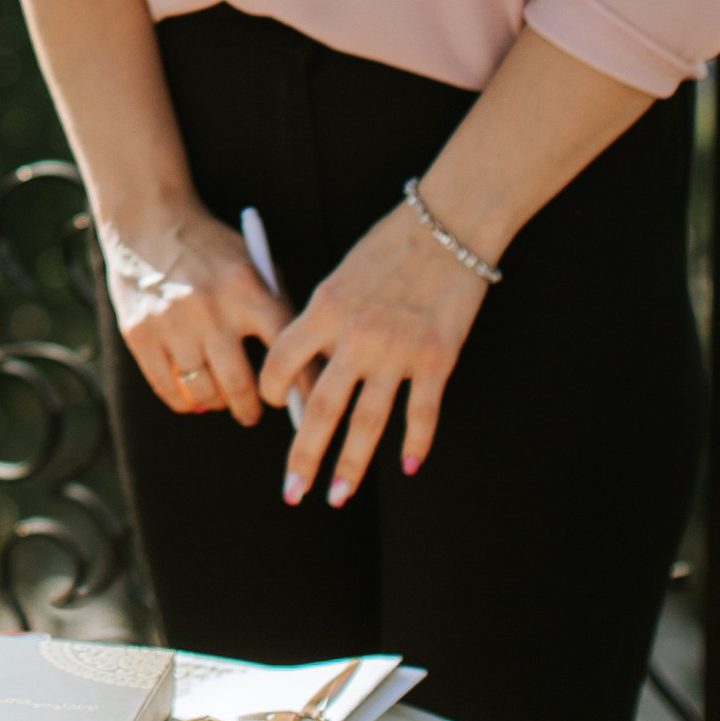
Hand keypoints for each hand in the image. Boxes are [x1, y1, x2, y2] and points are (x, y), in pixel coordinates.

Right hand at [101, 200, 282, 424]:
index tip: (304, 404)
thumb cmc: (211, 248)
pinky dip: (184, 401)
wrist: (147, 220)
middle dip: (251, 408)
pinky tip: (192, 394)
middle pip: (240, 384)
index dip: (300, 386)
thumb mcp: (251, 263)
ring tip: (221, 399)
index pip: (284, 349)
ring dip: (218, 404)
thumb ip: (275, 307)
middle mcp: (208, 308)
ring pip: (203, 392)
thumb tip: (299, 370)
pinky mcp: (139, 333)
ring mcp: (171, 322)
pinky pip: (168, 388)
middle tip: (253, 411)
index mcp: (245, 288)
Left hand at [262, 202, 491, 504]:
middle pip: (321, 408)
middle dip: (304, 456)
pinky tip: (406, 466)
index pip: (282, 361)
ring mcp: (397, 352)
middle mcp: (356, 337)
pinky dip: (416, 443)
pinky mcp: (436, 359)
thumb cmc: (388, 245)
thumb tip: (306, 368)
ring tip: (338, 496)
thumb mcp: (340, 275)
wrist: (446, 225)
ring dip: (351, 464)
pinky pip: (421, 412)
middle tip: (292, 492)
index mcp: (324, 310)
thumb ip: (323, 320)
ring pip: (367, 422)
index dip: (273, 389)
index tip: (273, 406)